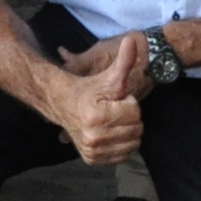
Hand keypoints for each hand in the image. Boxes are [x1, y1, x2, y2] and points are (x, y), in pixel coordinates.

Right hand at [54, 33, 145, 166]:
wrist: (63, 104)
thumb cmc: (89, 88)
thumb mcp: (109, 75)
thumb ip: (124, 60)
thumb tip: (132, 40)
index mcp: (97, 116)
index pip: (135, 112)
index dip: (129, 102)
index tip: (115, 99)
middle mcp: (93, 137)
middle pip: (136, 129)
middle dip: (130, 117)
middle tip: (114, 110)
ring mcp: (92, 150)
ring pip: (133, 144)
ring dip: (128, 131)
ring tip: (113, 121)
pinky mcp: (91, 159)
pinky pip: (123, 156)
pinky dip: (122, 145)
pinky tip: (111, 133)